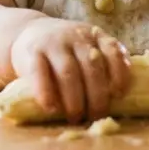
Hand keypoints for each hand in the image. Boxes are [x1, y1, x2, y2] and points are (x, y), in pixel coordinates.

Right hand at [10, 17, 131, 122]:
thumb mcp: (86, 47)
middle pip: (91, 67)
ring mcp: (53, 42)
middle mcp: (76, 36)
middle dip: (96, 96)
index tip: (119, 94)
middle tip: (96, 116)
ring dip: (74, 99)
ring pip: (68, 72)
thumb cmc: (65, 50)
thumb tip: (120, 98)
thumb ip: (102, 63)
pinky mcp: (32, 52)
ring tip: (75, 117)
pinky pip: (39, 73)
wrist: (27, 32)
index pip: (112, 50)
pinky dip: (46, 93)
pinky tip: (51, 108)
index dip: (119, 73)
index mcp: (94, 35)